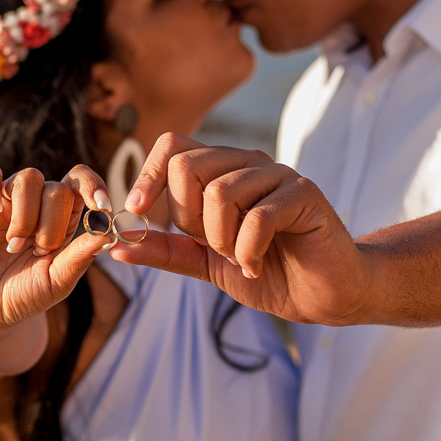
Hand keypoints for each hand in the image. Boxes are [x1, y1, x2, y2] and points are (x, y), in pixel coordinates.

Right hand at [0, 152, 113, 341]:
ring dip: (25, 216)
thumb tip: (110, 233)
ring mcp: (5, 196)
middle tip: (37, 252)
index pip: (82, 182)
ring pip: (29, 178)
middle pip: (57, 188)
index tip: (101, 206)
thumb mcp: (57, 281)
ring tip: (14, 246)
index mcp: (63, 216)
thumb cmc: (23, 294)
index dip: (93, 186)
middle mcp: (36, 200)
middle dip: (52, 225)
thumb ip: (80, 257)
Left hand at [111, 134, 368, 324]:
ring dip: (223, 240)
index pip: (172, 146)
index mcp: (222, 170)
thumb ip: (166, 250)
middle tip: (216, 246)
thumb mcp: (206, 264)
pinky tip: (258, 263)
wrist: (323, 295)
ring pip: (220, 193)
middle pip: (189, 167)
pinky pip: (256, 217)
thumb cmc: (270, 272)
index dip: (148, 175)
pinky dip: (248, 251)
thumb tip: (117, 245)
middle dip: (191, 219)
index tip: (137, 211)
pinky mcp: (303, 193)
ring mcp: (278, 174)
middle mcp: (248, 163)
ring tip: (242, 258)